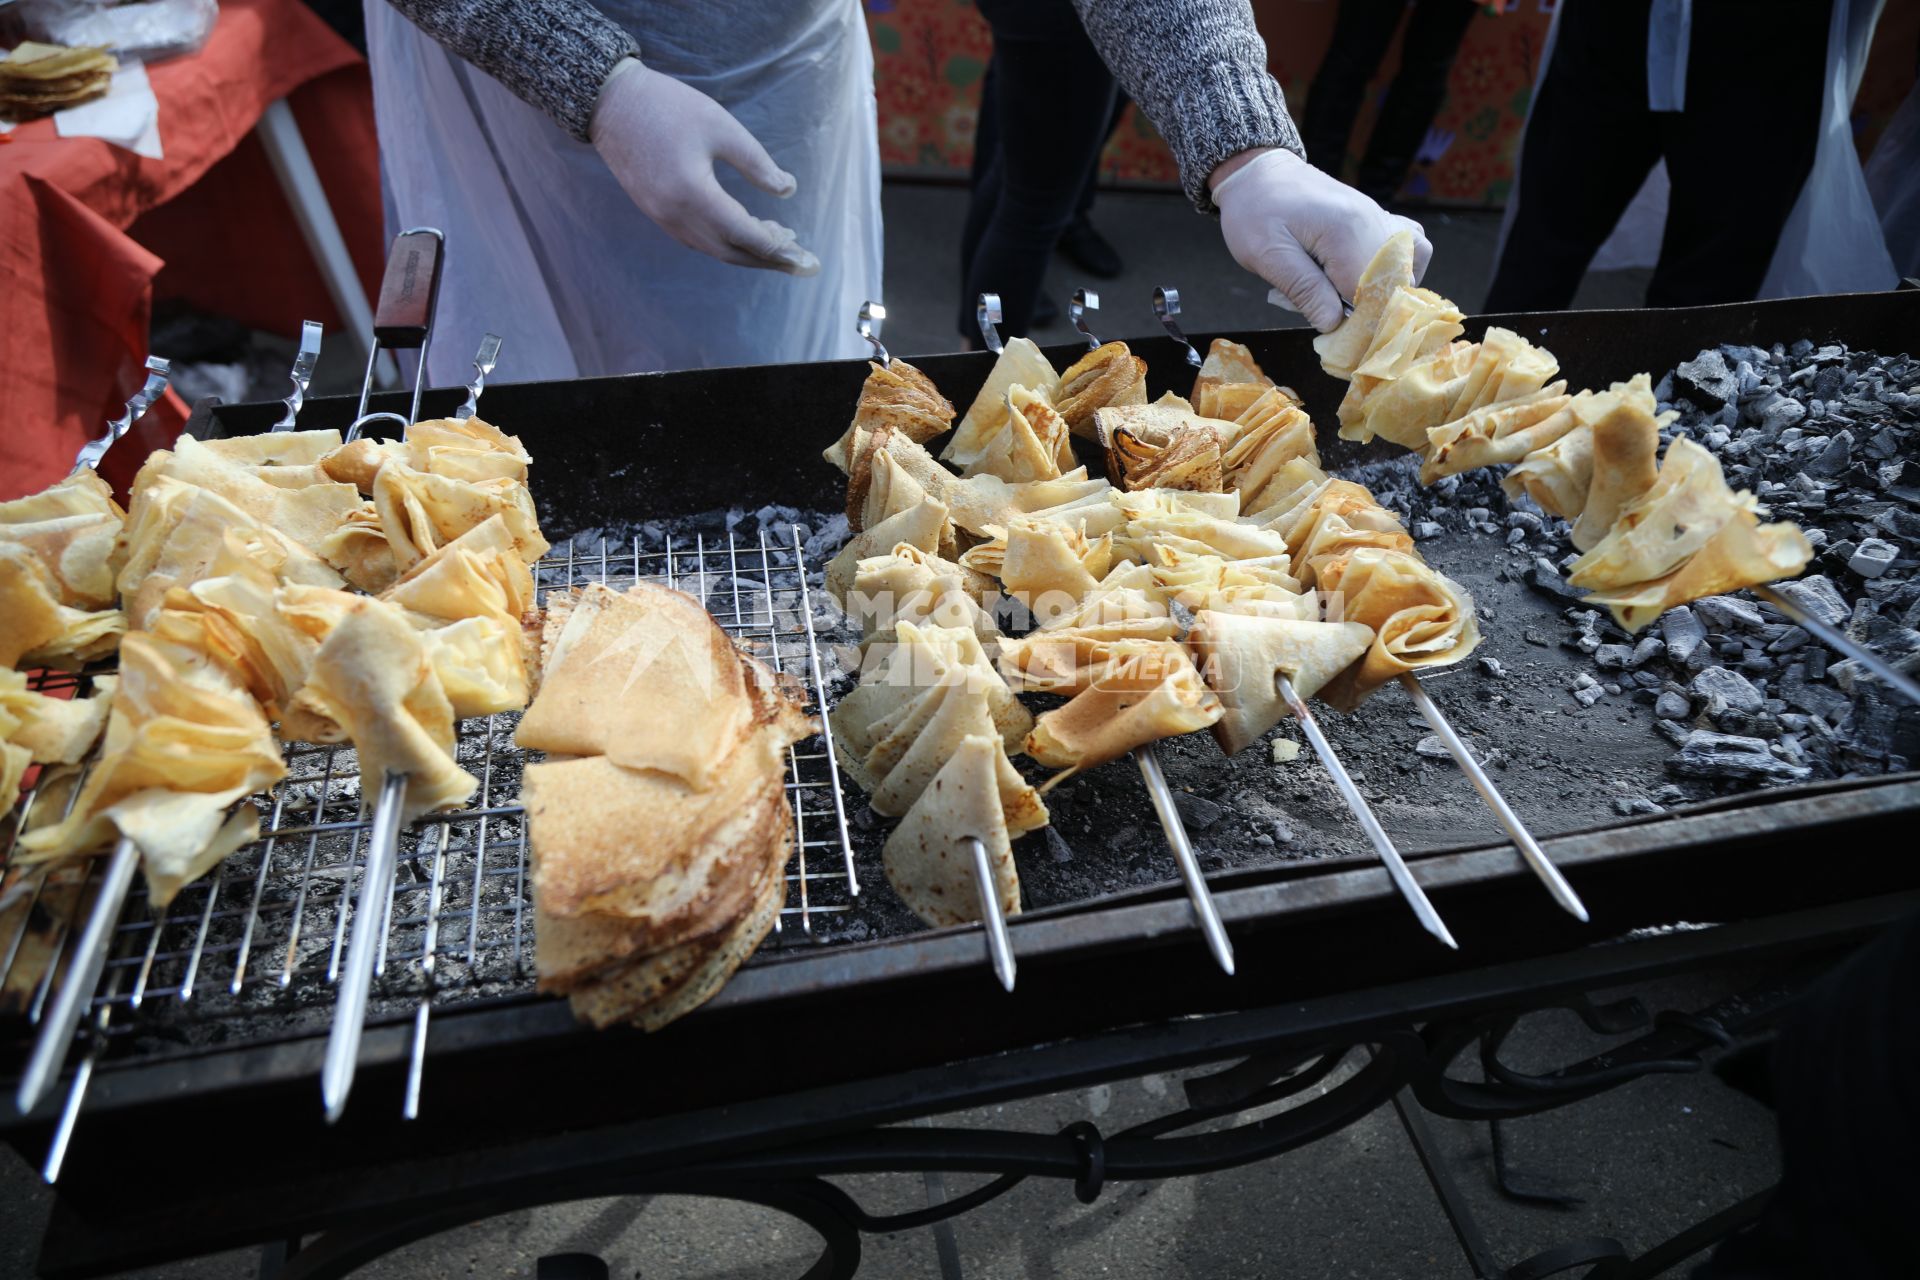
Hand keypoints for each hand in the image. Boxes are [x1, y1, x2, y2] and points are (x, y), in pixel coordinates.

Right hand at [589, 58, 818, 274]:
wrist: (611, 103)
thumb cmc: (668, 107)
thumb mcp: (721, 126)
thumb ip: (757, 163)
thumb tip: (787, 190)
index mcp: (693, 194)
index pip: (745, 234)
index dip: (778, 249)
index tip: (808, 259)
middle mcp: (676, 215)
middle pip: (732, 252)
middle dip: (770, 259)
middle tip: (803, 261)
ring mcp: (663, 218)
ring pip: (715, 249)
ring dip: (749, 251)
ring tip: (781, 239)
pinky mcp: (657, 212)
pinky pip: (698, 240)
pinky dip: (726, 242)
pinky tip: (746, 231)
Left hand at [1211, 148, 1431, 331]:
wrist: (1258, 171)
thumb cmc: (1254, 212)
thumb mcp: (1265, 254)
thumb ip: (1302, 289)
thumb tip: (1333, 324)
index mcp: (1346, 232)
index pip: (1372, 294)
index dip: (1359, 324)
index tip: (1340, 340)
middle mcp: (1373, 222)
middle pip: (1396, 282)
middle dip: (1371, 310)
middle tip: (1333, 316)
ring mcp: (1379, 218)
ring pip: (1409, 266)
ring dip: (1385, 290)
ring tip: (1349, 299)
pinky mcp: (1376, 219)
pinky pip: (1409, 245)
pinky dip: (1396, 268)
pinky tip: (1366, 280)